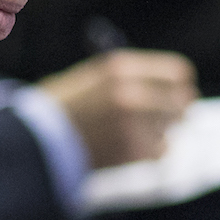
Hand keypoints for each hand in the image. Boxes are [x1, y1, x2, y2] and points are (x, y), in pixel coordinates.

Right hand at [36, 50, 197, 168]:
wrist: (38, 141)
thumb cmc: (64, 108)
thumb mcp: (95, 77)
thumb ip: (133, 78)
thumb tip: (173, 89)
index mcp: (121, 69)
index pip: (179, 73)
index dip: (181, 85)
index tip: (179, 92)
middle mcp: (131, 93)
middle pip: (181, 101)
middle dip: (176, 110)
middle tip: (169, 117)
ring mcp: (133, 123)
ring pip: (172, 127)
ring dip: (160, 131)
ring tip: (134, 132)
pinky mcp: (133, 151)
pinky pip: (162, 150)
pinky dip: (151, 150)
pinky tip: (130, 147)